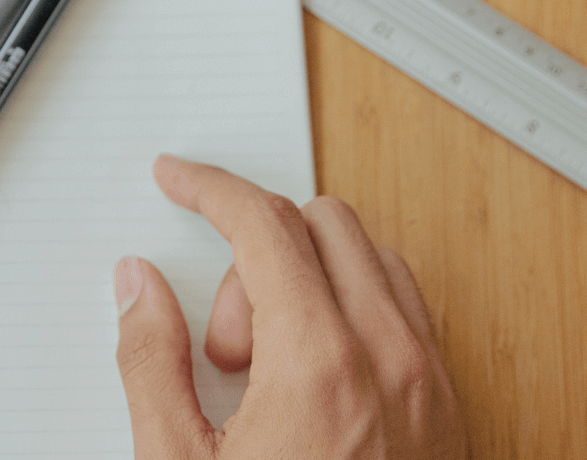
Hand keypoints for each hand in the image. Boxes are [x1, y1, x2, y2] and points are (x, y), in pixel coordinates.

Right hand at [112, 155, 466, 459]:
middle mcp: (390, 358)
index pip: (263, 225)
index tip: (177, 179)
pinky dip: (352, 311)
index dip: (208, 188)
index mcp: (321, 364)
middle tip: (218, 344)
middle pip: (318, 225)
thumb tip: (138, 286)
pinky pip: (403, 308)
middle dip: (253, 255)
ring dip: (306, 281)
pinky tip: (311, 377)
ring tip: (265, 371)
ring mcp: (429, 380)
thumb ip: (150, 361)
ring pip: (367, 258)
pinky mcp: (449, 406)